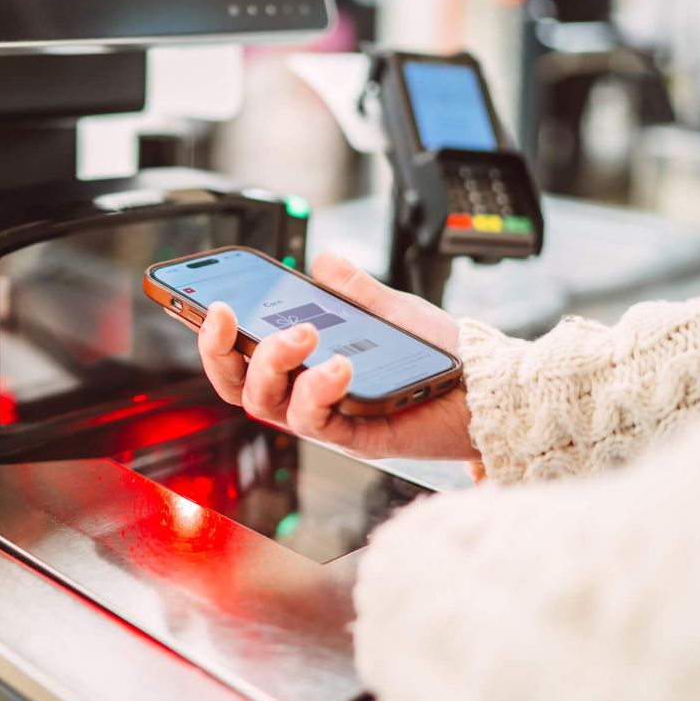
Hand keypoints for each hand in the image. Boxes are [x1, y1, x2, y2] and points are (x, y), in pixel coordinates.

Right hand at [196, 252, 477, 460]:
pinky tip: (338, 364)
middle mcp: (307, 393)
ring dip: (273, 363)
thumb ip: (352, 289)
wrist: (488, 385)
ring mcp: (328, 417)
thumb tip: (321, 262)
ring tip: (305, 332)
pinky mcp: (357, 438)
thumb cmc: (437, 353)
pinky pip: (320, 423)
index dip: (215, 337)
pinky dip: (320, 391)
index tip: (211, 303)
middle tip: (229, 314)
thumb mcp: (390, 309)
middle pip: (240, 385)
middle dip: (223, 351)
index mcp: (304, 364)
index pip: (242, 356)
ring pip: (269, 405)